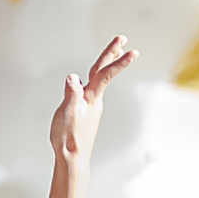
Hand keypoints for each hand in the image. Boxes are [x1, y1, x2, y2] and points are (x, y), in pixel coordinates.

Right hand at [50, 37, 135, 163]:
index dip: (118, 61)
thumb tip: (72, 78)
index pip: (105, 74)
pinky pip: (93, 89)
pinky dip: (96, 77)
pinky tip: (89, 81)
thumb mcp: (67, 114)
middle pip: (104, 72)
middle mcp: (94, 99)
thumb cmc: (68, 139)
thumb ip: (71, 95)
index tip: (131, 51)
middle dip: (113, 54)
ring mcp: (91, 105)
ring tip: (114, 51)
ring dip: (107, 63)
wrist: (72, 158)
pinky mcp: (87, 111)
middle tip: (123, 39)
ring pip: (100, 79)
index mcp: (91, 98)